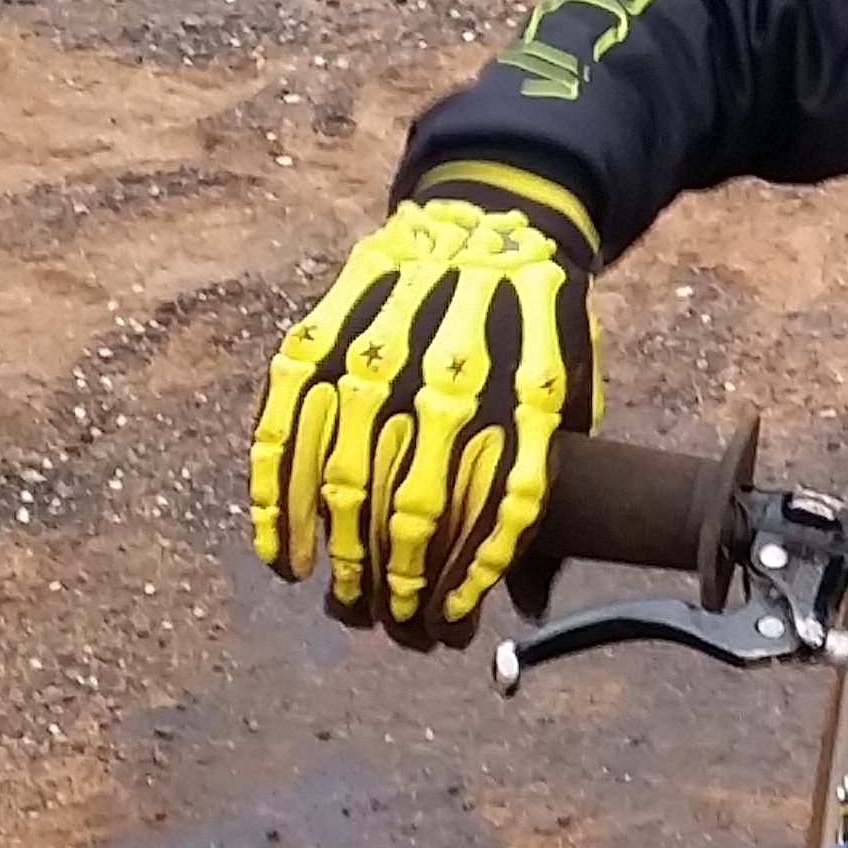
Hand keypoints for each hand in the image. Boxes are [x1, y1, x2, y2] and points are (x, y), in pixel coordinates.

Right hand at [250, 165, 596, 645]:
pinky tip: (284, 557)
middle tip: (389, 628)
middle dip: (396, 589)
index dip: (460, 585)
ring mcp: (374, 359)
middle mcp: (445, 380)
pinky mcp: (316, 344)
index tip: (447, 630)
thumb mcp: (572, 393)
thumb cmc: (535, 327)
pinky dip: (276, 507)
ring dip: (340, 563)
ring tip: (345, 607)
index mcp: (520, 396)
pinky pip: (284, 438)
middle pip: (410, 513)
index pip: (487, 516)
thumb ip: (554, 488)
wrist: (483, 217)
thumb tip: (533, 600)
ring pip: (345, 486)